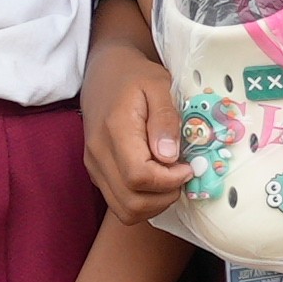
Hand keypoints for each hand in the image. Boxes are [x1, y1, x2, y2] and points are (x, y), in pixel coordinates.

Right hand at [81, 18, 197, 221]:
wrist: (103, 71)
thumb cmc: (134, 76)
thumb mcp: (158, 85)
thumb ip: (165, 119)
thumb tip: (169, 156)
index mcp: (115, 129)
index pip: (138, 176)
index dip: (168, 180)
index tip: (188, 166)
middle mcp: (98, 153)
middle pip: (131, 202)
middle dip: (165, 197)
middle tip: (182, 175)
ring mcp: (94, 165)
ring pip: (124, 210)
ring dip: (154, 204)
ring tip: (171, 179)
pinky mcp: (96, 171)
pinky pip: (119, 202)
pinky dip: (142, 201)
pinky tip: (156, 179)